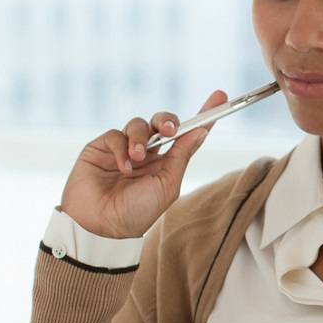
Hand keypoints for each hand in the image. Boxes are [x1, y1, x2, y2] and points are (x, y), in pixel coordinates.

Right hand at [60, 91, 229, 238]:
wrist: (102, 226)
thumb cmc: (137, 212)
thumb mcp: (167, 185)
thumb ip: (181, 157)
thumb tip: (200, 131)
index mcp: (167, 163)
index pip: (187, 134)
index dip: (204, 116)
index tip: (220, 97)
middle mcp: (147, 153)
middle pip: (162, 122)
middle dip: (167, 120)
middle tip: (168, 129)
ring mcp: (124, 149)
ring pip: (138, 124)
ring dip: (140, 138)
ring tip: (138, 158)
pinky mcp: (101, 148)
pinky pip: (116, 135)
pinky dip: (121, 148)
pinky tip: (123, 167)